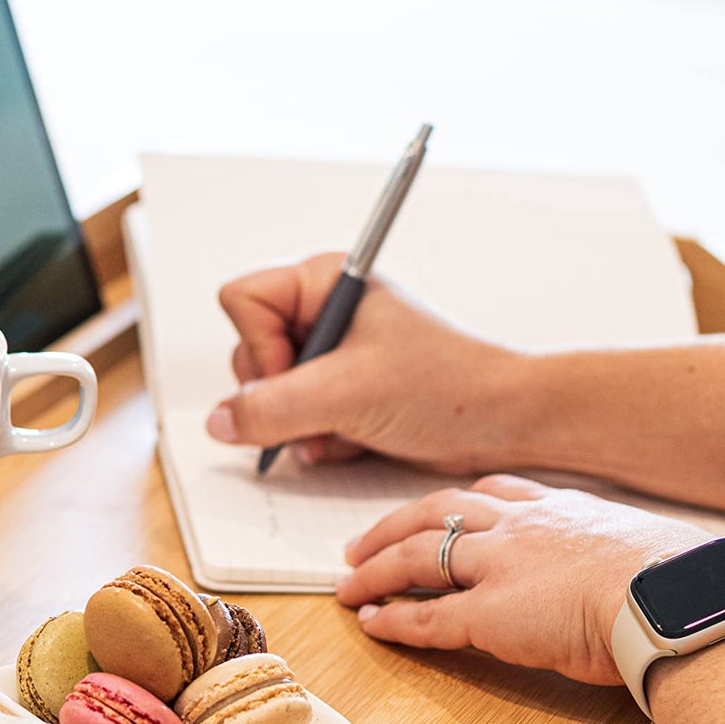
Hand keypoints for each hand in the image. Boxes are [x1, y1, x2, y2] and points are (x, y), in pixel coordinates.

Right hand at [207, 254, 526, 468]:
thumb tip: (219, 421)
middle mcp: (324, 312)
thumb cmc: (447, 385)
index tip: (298, 373)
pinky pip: (296, 419)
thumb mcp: (348, 393)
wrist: (505, 422)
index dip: (259, 346)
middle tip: (321, 407)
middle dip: (280, 395)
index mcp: (326, 282)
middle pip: (248, 352)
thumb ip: (273, 407)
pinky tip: (354, 441)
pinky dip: (319, 439)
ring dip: (299, 424)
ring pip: (269, 393)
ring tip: (342, 429)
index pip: (242, 300)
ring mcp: (332, 355)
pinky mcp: (343, 393)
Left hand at [337, 475, 710, 683]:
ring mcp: (499, 567)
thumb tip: (625, 573)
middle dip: (391, 527)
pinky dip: (392, 621)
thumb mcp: (641, 546)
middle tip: (358, 544)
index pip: (491, 494)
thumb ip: (613, 552)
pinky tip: (369, 624)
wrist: (673, 594)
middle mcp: (518, 528)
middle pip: (436, 512)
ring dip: (374, 571)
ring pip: (417, 557)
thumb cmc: (676, 579)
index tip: (430, 509)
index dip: (454, 504)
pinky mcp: (490, 614)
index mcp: (558, 508)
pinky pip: (427, 617)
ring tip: (347, 585)